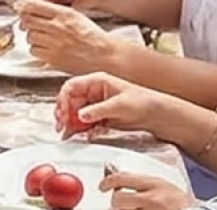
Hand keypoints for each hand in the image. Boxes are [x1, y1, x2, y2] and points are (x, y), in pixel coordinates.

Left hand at [14, 0, 122, 74]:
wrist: (103, 54)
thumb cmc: (91, 35)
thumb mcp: (75, 15)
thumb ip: (56, 11)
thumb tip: (35, 8)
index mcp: (63, 14)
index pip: (34, 6)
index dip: (23, 6)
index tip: (20, 7)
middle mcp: (57, 27)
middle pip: (28, 21)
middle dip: (25, 21)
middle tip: (28, 23)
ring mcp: (54, 43)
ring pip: (29, 36)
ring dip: (32, 36)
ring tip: (42, 37)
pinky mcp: (52, 58)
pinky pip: (34, 51)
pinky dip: (36, 49)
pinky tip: (46, 48)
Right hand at [55, 73, 169, 138]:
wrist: (155, 114)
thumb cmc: (142, 101)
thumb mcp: (119, 105)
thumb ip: (98, 110)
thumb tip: (81, 115)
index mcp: (97, 81)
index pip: (72, 86)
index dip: (64, 99)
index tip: (63, 112)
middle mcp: (94, 91)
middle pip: (70, 100)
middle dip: (64, 113)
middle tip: (61, 125)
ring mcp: (95, 104)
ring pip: (74, 112)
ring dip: (69, 123)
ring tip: (66, 132)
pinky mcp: (99, 116)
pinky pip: (83, 122)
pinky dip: (78, 129)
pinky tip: (77, 135)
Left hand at [100, 171, 190, 209]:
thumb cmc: (181, 205)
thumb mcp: (164, 187)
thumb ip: (144, 185)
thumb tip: (118, 182)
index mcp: (156, 185)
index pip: (123, 178)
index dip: (108, 182)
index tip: (103, 186)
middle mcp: (153, 200)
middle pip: (119, 199)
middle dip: (116, 203)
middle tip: (122, 205)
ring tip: (137, 209)